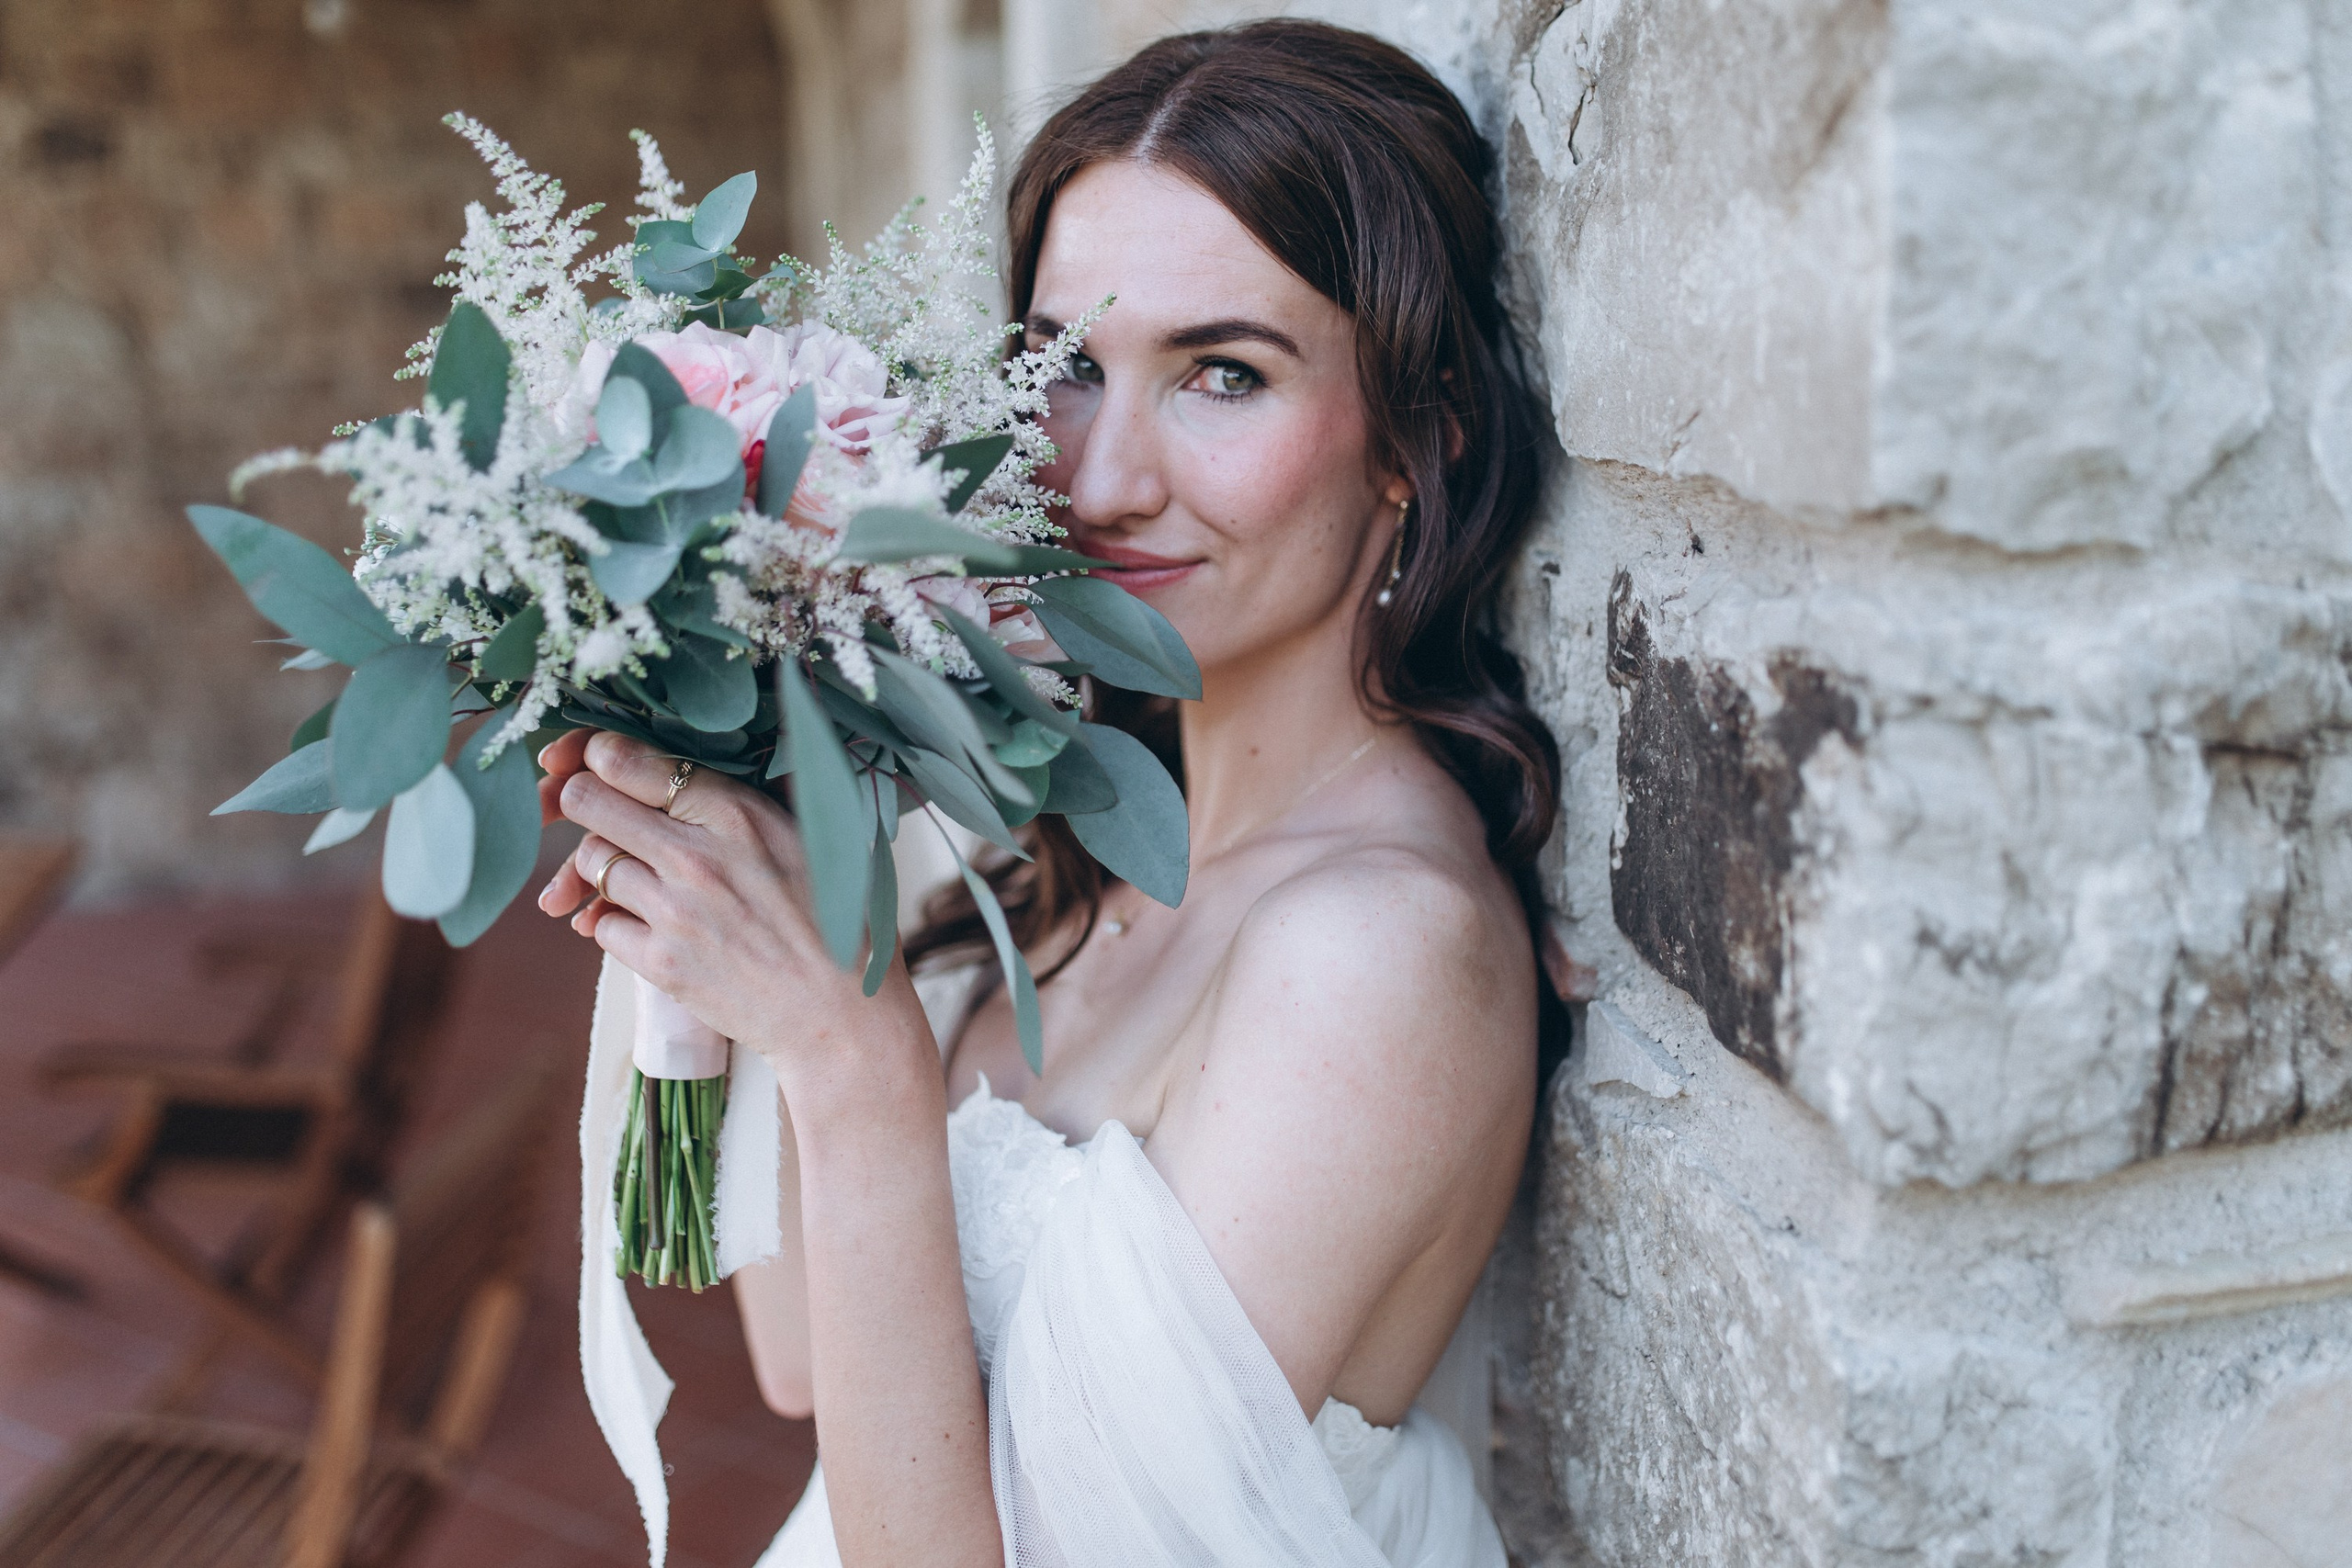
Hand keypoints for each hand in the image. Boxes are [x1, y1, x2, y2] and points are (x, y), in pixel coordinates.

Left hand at [539, 731, 928, 1082]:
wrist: (845, 1017)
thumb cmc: (839, 922)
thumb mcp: (813, 836)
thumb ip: (760, 790)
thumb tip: (730, 743)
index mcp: (739, 813)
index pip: (627, 759)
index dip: (596, 755)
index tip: (596, 764)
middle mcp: (698, 856)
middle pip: (586, 801)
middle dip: (581, 802)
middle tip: (596, 813)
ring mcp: (675, 913)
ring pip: (590, 862)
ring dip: (602, 868)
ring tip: (637, 878)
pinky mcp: (662, 965)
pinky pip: (601, 925)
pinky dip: (612, 922)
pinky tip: (645, 925)